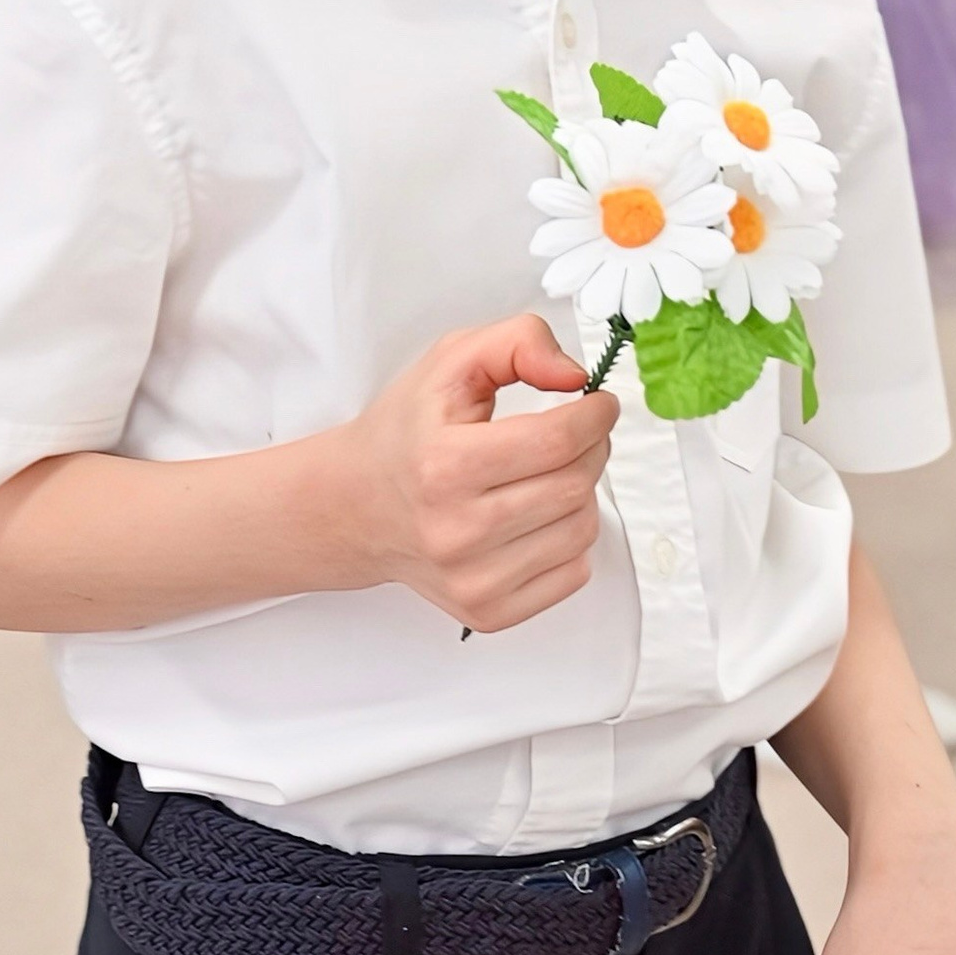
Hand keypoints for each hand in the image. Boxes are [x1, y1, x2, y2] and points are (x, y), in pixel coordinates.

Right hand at [333, 314, 617, 629]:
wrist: (357, 505)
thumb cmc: (406, 434)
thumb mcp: (451, 361)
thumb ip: (519, 343)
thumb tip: (574, 377)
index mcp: (443, 465)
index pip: (557, 440)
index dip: (594, 415)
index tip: (598, 404)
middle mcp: (455, 530)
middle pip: (574, 484)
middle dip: (591, 448)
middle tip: (576, 433)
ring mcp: (472, 579)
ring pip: (581, 529)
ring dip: (581, 492)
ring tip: (547, 474)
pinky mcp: (488, 611)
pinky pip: (574, 573)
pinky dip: (569, 539)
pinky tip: (537, 517)